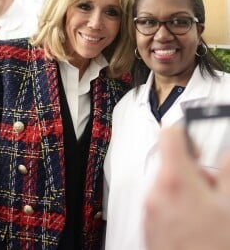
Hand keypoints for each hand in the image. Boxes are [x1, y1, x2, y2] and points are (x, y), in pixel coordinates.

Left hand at [143, 126, 229, 249]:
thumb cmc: (213, 246)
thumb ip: (229, 172)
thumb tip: (227, 155)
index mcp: (175, 180)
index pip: (170, 136)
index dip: (184, 133)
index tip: (196, 145)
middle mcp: (156, 191)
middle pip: (172, 164)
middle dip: (194, 171)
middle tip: (213, 190)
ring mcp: (150, 208)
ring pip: (169, 184)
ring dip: (188, 189)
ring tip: (207, 212)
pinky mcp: (149, 222)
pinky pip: (163, 201)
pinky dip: (178, 204)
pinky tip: (195, 224)